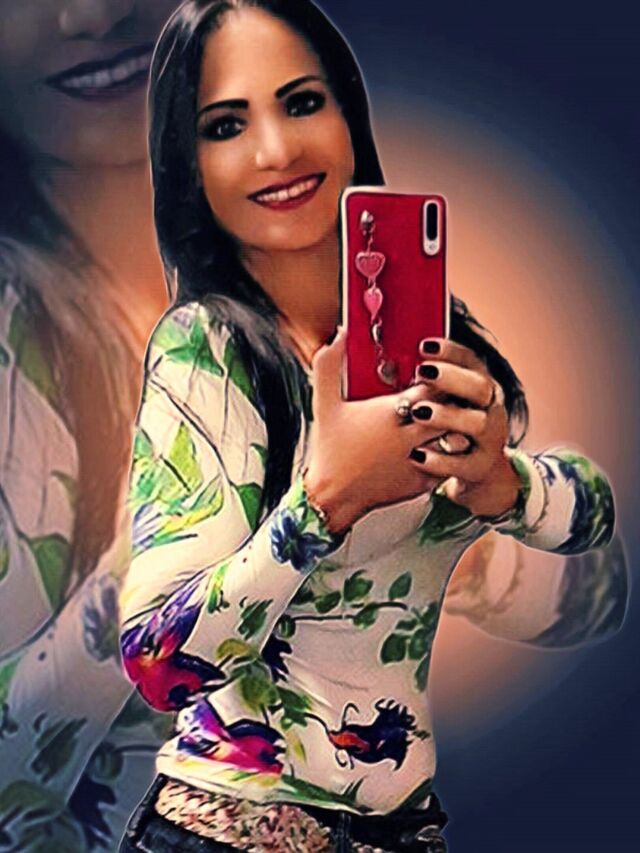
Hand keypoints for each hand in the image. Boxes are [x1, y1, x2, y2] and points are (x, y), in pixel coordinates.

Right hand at [304, 328, 446, 533]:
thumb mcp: (324, 404)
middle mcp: (409, 436)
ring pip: (456, 436)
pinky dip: (451, 452)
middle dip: (454, 400)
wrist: (333, 495)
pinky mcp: (422, 481)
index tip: (432, 374)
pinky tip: (443, 443)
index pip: (433, 386)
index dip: (438, 377)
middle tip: (451, 393)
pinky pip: (451, 462)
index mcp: (389, 412)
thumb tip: (339, 334)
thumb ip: (328, 365)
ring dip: (457, 425)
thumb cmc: (330, 449)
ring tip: (453, 417)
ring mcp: (419, 459)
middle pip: (451, 409)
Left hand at [407, 338, 520, 517]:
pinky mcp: (479, 467)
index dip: (451, 351)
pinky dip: (441, 460)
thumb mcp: (442, 400)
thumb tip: (382, 357)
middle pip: (479, 387)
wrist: (477, 468)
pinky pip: (463, 463)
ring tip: (418, 412)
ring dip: (448, 415)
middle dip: (451, 378)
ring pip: (476, 423)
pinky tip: (416, 455)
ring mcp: (488, 438)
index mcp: (478, 386)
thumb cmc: (448, 426)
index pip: (471, 361)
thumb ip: (422, 382)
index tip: (424, 346)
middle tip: (423, 372)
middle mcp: (489, 408)